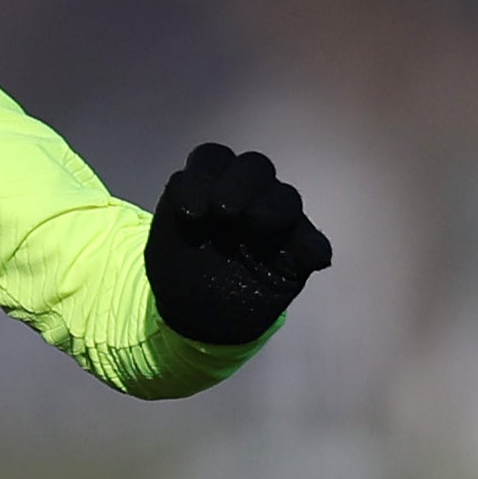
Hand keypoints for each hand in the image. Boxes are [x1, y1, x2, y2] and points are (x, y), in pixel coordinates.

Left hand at [145, 142, 332, 344]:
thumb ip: (174, 218)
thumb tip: (194, 206)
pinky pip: (313, 243)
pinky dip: (313, 246)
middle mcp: (246, 197)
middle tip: (223, 213)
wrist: (196, 319)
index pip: (212, 159)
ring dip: (271, 207)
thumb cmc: (180, 272)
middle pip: (254, 168)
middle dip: (238, 185)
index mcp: (210, 186)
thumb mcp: (164, 244)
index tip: (187, 214)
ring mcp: (274, 223)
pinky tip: (312, 259)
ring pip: (285, 197)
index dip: (200, 178)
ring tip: (256, 225)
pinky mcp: (296, 253)